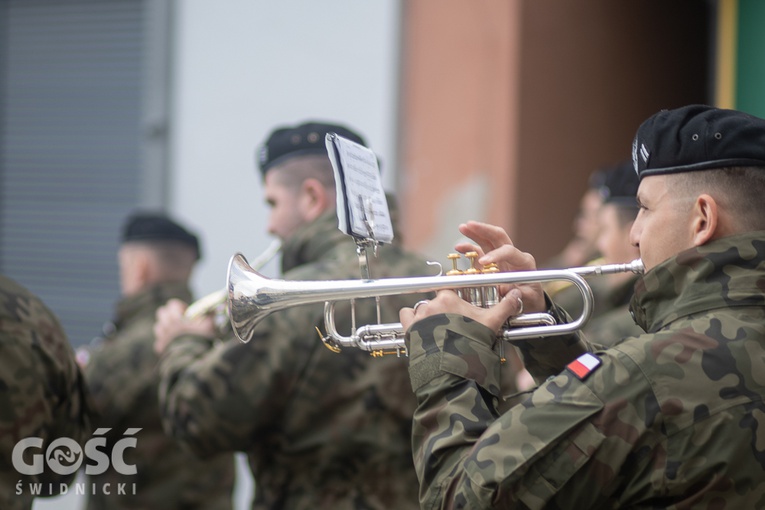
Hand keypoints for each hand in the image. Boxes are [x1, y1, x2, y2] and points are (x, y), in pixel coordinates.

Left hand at [153, 298, 216, 354]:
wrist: (192, 358)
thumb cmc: (202, 340)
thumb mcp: (209, 324)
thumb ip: (209, 315)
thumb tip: (214, 309)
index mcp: (178, 317)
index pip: (172, 304)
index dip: (179, 306)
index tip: (186, 312)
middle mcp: (168, 325)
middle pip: (161, 312)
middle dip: (168, 314)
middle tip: (178, 319)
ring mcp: (163, 336)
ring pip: (158, 326)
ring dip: (165, 327)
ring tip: (174, 331)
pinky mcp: (161, 348)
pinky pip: (159, 342)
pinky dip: (164, 342)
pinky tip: (173, 344)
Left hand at [400, 288, 523, 332]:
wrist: (453, 367)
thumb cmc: (472, 343)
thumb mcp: (491, 323)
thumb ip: (504, 306)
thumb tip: (518, 293)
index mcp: (449, 297)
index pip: (451, 288)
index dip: (456, 299)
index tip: (460, 309)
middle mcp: (432, 303)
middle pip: (438, 300)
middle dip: (445, 311)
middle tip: (454, 325)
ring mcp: (419, 315)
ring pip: (422, 308)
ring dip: (428, 316)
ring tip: (438, 330)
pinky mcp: (409, 328)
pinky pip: (406, 315)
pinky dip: (411, 319)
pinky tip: (420, 328)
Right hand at [456, 221, 545, 313]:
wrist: (529, 303)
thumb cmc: (531, 300)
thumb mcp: (528, 299)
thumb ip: (519, 294)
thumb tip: (507, 291)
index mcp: (524, 262)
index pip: (509, 251)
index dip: (495, 255)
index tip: (482, 262)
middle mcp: (512, 256)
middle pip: (498, 237)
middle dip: (484, 229)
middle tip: (470, 225)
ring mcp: (501, 258)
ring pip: (488, 240)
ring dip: (475, 233)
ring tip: (462, 228)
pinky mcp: (491, 263)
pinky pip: (480, 253)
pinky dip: (469, 249)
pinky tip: (459, 247)